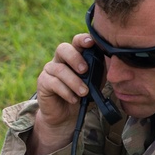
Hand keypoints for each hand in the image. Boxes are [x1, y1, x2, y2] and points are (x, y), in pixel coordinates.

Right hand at [28, 33, 100, 154]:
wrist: (67, 115)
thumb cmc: (81, 95)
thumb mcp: (95, 82)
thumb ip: (99, 70)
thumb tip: (111, 62)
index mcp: (74, 56)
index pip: (76, 42)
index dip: (82, 39)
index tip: (91, 43)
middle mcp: (60, 60)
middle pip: (63, 49)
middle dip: (75, 58)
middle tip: (85, 70)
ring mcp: (49, 70)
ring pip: (59, 69)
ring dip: (74, 81)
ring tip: (83, 92)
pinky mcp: (43, 83)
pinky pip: (53, 83)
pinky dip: (66, 91)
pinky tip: (73, 99)